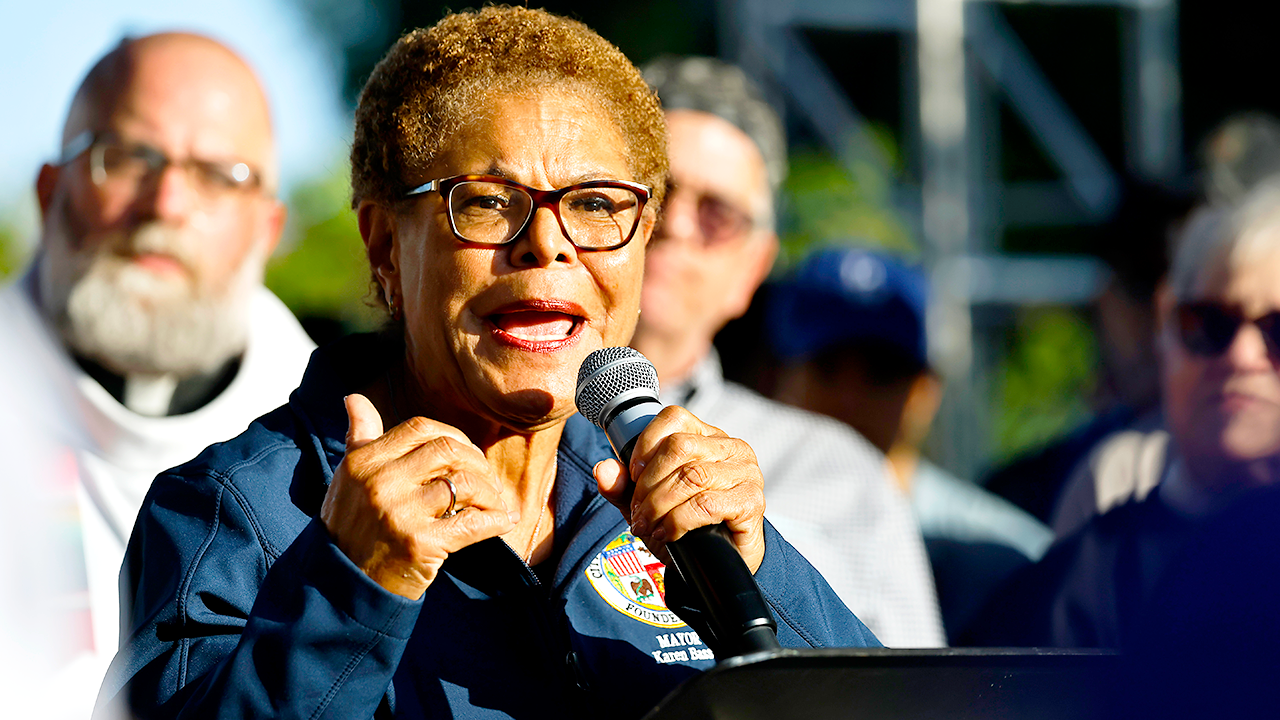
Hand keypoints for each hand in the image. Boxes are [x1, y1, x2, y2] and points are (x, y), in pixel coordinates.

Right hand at [320, 394, 517, 598]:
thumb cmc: (351, 527)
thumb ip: (359, 437)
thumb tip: (354, 398)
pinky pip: (473, 523)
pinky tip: (502, 522)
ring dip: (490, 492)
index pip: (420, 428)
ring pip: (465, 483)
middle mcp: (380, 482)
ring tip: (494, 503)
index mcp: (364, 461)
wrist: (342, 587)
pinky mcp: (420, 544)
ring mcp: (401, 513)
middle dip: (476, 461)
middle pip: (448, 450)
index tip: (464, 454)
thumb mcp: (347, 478)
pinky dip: (495, 520)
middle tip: (485, 478)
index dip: (452, 436)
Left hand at [593, 406, 766, 572]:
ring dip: (660, 505)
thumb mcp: (647, 503)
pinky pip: (706, 504)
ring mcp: (746, 473)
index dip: (646, 444)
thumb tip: (602, 470)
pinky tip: (669, 534)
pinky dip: (678, 521)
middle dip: (649, 482)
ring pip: (691, 476)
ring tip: (648, 525)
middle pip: (679, 447)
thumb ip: (623, 486)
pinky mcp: (752, 501)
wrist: (719, 564)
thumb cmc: (687, 526)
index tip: (633, 475)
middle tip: (638, 510)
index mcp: (707, 436)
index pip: (674, 418)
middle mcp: (731, 448)